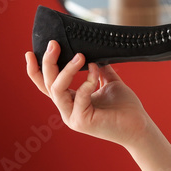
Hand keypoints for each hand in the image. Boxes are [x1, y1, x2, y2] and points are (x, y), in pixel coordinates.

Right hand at [24, 41, 153, 149]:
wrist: (140, 126)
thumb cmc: (126, 108)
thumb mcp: (109, 84)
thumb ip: (100, 71)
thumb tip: (96, 53)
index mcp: (71, 101)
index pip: (46, 85)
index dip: (36, 70)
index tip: (30, 53)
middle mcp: (68, 110)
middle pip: (48, 85)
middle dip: (48, 62)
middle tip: (54, 44)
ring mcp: (73, 117)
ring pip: (57, 90)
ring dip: (67, 70)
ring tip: (80, 56)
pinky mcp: (82, 121)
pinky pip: (79, 96)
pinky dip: (87, 81)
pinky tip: (95, 70)